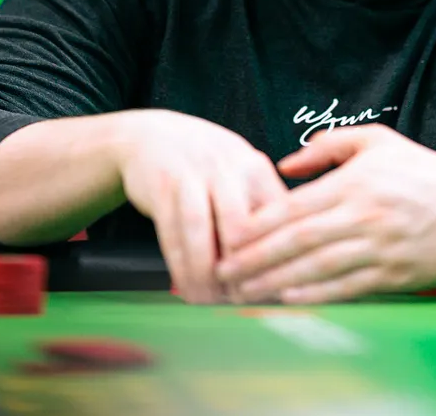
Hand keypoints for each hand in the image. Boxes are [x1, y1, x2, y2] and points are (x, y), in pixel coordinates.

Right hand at [112, 110, 286, 303]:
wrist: (152, 136)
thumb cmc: (206, 168)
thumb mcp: (240, 177)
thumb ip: (261, 213)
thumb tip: (283, 272)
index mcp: (255, 168)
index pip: (276, 218)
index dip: (275, 258)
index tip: (273, 290)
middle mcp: (227, 166)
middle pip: (240, 225)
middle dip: (241, 269)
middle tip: (241, 300)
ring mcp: (192, 173)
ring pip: (201, 229)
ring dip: (204, 272)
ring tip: (209, 299)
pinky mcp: (161, 183)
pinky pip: (171, 231)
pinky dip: (179, 264)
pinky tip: (185, 286)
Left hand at [216, 125, 435, 303]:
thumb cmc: (422, 170)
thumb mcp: (375, 141)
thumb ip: (328, 146)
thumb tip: (285, 163)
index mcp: (356, 182)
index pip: (296, 207)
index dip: (259, 225)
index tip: (230, 236)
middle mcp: (366, 215)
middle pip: (299, 241)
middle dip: (257, 258)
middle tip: (224, 271)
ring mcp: (382, 248)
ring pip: (319, 268)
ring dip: (277, 281)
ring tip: (245, 291)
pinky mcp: (398, 275)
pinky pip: (349, 287)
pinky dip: (317, 295)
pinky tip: (289, 298)